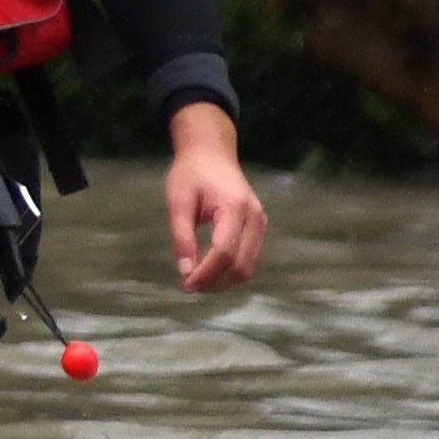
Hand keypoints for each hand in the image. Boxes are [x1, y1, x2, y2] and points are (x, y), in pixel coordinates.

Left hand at [161, 101, 264, 295]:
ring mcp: (261, 223)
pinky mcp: (259, 228)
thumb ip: (181, 237)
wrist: (212, 152)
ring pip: (248, 267)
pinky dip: (231, 271)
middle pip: (241, 265)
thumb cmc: (191, 173)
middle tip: (189, 286)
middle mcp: (255, 218)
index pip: (224, 252)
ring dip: (224, 280)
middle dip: (216, 282)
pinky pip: (249, 259)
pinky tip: (210, 271)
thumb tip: (184, 271)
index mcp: (235, 208)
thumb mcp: (178, 201)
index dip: (206, 274)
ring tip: (198, 282)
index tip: (185, 284)